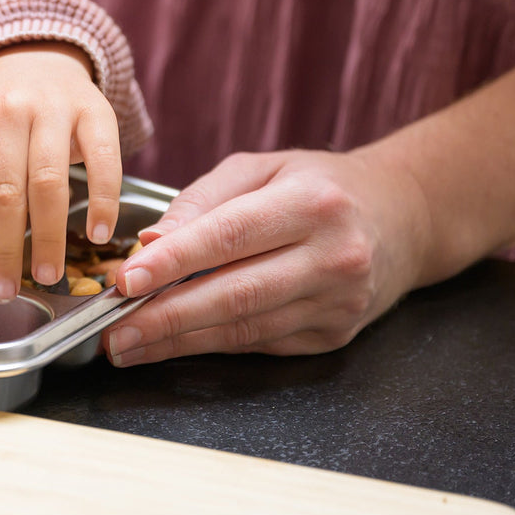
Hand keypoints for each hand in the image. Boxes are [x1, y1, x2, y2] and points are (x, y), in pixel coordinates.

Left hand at [0, 42, 122, 303]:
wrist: (37, 57)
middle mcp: (6, 111)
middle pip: (3, 195)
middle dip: (4, 252)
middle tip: (7, 291)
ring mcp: (52, 108)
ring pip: (48, 185)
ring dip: (47, 239)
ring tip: (46, 275)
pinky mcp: (95, 110)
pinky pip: (103, 162)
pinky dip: (101, 203)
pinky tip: (97, 235)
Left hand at [102, 147, 431, 362]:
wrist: (401, 218)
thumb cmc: (318, 186)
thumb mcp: (261, 168)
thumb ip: (202, 200)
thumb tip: (150, 242)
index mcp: (312, 204)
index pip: (229, 236)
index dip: (172, 262)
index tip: (125, 279)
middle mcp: (333, 256)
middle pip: (234, 294)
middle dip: (164, 317)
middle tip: (113, 329)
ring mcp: (338, 303)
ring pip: (243, 328)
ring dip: (178, 341)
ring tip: (127, 344)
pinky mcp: (334, 335)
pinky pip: (259, 343)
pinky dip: (209, 345)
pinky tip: (171, 344)